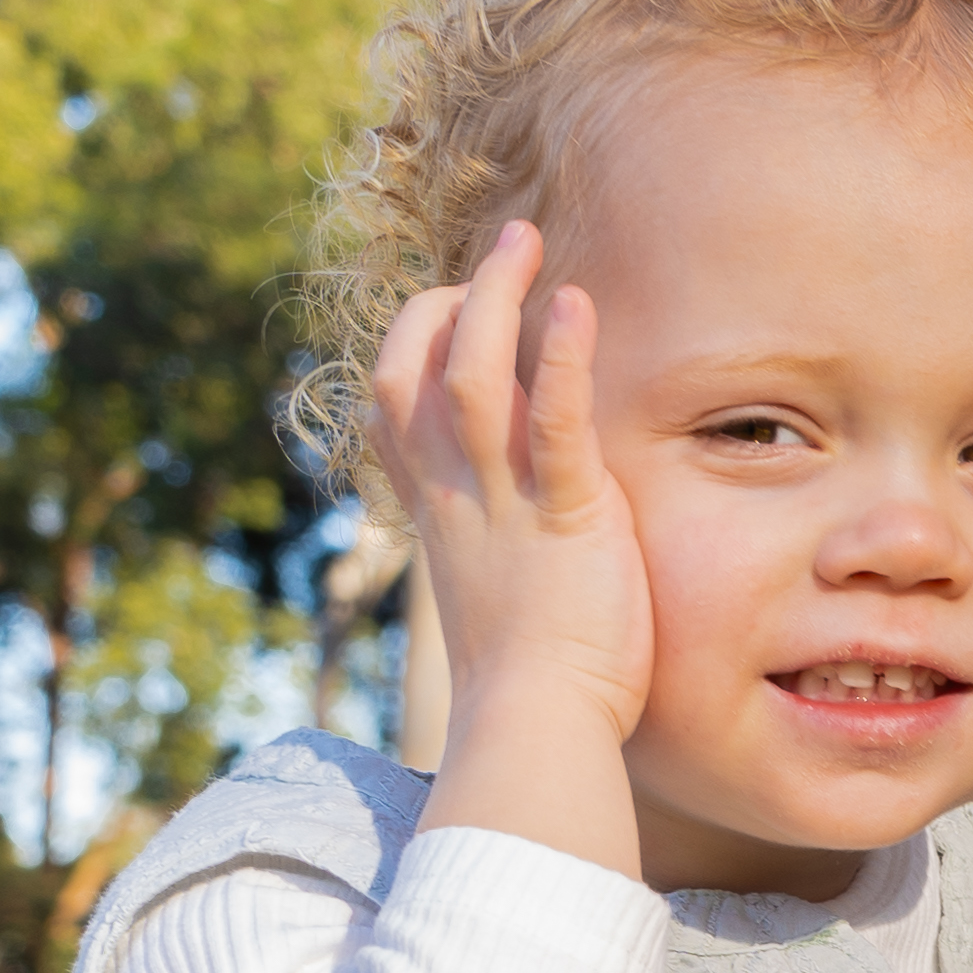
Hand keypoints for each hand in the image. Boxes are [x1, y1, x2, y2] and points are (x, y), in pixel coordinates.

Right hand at [375, 222, 650, 870]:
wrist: (537, 729)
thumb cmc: (532, 678)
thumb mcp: (499, 585)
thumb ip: (498, 533)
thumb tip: (515, 518)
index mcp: (437, 508)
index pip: (393, 399)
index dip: (416, 340)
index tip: (457, 305)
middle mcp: (456, 495)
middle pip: (412, 367)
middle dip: (451, 296)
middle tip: (508, 248)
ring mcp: (505, 503)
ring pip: (472, 375)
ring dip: (496, 297)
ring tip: (528, 243)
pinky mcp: (567, 518)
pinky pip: (555, 422)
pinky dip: (563, 357)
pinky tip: (578, 306)